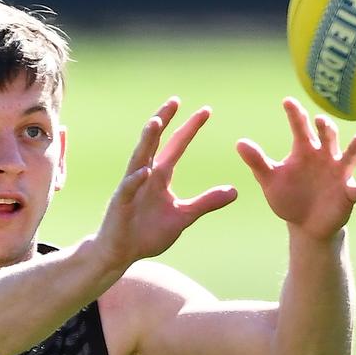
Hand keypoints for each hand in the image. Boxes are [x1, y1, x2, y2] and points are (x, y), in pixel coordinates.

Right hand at [95, 98, 237, 268]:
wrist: (121, 253)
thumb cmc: (147, 234)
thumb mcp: (183, 217)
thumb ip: (206, 202)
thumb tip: (235, 191)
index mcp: (159, 177)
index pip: (176, 146)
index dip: (189, 129)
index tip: (206, 110)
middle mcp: (144, 176)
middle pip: (154, 143)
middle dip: (164, 121)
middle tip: (175, 100)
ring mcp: (130, 188)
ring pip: (138, 159)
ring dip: (146, 141)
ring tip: (156, 122)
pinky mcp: (120, 205)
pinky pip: (128, 189)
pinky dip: (135, 180)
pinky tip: (144, 171)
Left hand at [236, 97, 355, 240]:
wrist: (306, 223)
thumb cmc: (289, 196)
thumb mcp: (270, 180)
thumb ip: (257, 162)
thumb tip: (239, 143)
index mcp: (304, 150)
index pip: (299, 127)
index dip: (294, 114)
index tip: (286, 101)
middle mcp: (325, 156)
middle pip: (327, 136)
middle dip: (325, 128)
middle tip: (320, 121)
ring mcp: (339, 172)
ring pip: (349, 156)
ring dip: (354, 149)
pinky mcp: (349, 192)